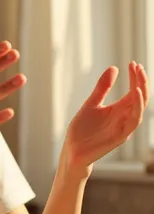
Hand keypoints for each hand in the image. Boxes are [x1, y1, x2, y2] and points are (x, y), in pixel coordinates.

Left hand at [62, 62, 148, 176]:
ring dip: (142, 93)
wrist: (72, 150)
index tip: (133, 63)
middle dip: (141, 81)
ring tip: (139, 76)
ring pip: (140, 109)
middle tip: (138, 66)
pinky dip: (136, 108)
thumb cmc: (82, 130)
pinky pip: (133, 121)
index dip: (135, 77)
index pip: (133, 90)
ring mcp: (123, 127)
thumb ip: (102, 88)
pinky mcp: (120, 137)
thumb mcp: (92, 103)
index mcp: (119, 109)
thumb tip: (114, 67)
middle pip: (140, 97)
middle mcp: (124, 117)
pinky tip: (134, 94)